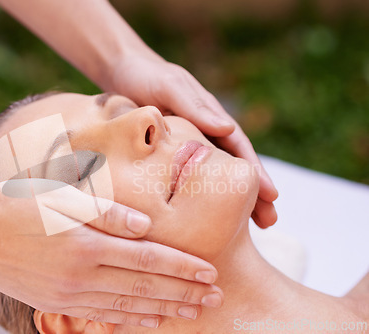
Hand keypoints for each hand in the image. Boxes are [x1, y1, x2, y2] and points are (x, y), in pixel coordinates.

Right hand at [0, 183, 221, 327]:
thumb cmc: (14, 205)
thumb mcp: (58, 195)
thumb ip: (105, 210)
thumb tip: (146, 226)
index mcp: (85, 244)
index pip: (147, 258)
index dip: (182, 267)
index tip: (210, 273)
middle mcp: (80, 275)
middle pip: (144, 286)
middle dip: (183, 293)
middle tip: (215, 297)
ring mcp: (67, 295)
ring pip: (127, 306)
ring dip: (164, 309)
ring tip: (193, 313)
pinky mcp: (55, 303)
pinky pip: (102, 315)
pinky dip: (130, 320)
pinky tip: (149, 321)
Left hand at [109, 56, 277, 227]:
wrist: (121, 72)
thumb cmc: (147, 76)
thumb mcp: (171, 88)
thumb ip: (195, 107)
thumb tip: (228, 128)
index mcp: (210, 118)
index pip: (239, 149)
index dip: (256, 172)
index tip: (272, 197)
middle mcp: (204, 134)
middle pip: (232, 167)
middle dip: (252, 194)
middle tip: (269, 223)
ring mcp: (187, 146)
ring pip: (212, 177)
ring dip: (229, 199)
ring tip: (245, 229)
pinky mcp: (167, 154)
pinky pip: (186, 178)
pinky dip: (198, 195)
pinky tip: (201, 215)